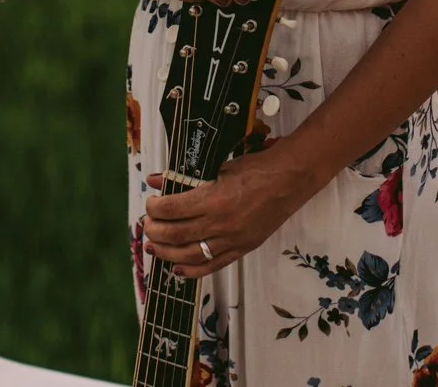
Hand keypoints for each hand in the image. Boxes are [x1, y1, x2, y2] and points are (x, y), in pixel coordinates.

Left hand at [143, 147, 318, 279]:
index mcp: (215, 199)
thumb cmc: (255, 169)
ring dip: (166, 253)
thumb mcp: (220, 167)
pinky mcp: (242, 249)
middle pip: (176, 234)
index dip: (155, 208)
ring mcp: (232, 240)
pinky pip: (212, 266)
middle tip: (147, 225)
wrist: (290, 180)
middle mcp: (221, 224)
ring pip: (189, 255)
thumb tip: (155, 180)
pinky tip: (176, 268)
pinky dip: (191, 270)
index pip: (172, 209)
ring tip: (153, 246)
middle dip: (155, 231)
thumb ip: (186, 177)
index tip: (150, 204)